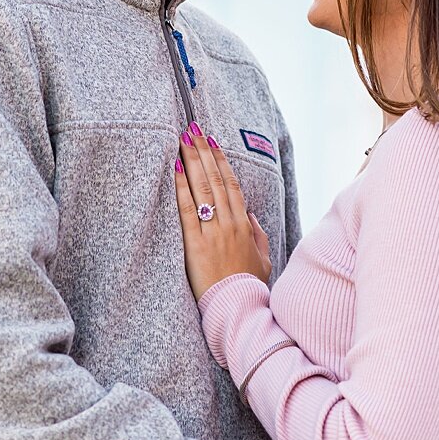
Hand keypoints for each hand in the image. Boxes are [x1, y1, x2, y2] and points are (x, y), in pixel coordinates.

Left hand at [173, 125, 272, 300]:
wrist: (237, 309)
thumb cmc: (249, 287)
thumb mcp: (264, 260)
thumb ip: (259, 236)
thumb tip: (252, 217)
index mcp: (245, 225)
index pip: (232, 185)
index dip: (221, 162)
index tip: (212, 143)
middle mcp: (230, 223)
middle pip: (215, 179)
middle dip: (203, 152)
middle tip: (193, 130)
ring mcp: (212, 232)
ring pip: (203, 188)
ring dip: (192, 161)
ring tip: (183, 139)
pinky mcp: (195, 244)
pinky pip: (187, 210)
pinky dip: (181, 187)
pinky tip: (174, 169)